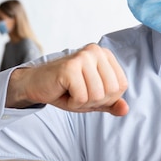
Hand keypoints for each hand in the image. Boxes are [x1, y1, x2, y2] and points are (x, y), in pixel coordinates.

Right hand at [6, 43, 128, 115]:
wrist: (35, 84)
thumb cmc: (64, 89)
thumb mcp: (92, 98)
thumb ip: (110, 103)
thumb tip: (125, 110)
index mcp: (104, 55)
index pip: (121, 86)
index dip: (106, 98)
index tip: (88, 91)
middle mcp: (95, 51)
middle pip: (111, 91)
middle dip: (94, 101)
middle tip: (77, 93)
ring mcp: (82, 57)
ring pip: (98, 95)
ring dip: (82, 102)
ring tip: (70, 92)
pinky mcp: (70, 67)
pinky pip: (82, 97)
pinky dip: (72, 102)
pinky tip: (63, 92)